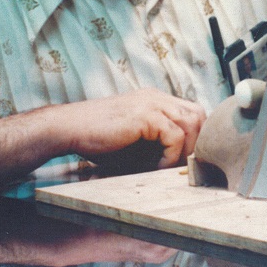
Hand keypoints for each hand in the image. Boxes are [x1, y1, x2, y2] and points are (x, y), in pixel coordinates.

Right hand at [65, 89, 205, 168]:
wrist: (68, 128)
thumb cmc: (96, 139)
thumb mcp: (133, 139)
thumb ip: (155, 144)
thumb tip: (180, 164)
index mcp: (154, 100)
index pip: (192, 112)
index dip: (195, 136)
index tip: (187, 160)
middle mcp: (156, 97)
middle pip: (198, 114)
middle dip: (197, 142)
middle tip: (184, 165)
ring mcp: (151, 103)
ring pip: (191, 123)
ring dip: (186, 150)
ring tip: (171, 168)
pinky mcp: (145, 115)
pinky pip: (174, 135)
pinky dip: (171, 155)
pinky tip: (156, 167)